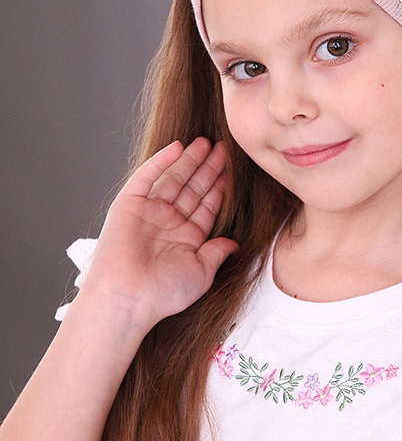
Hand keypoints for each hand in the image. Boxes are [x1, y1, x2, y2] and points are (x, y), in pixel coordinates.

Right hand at [76, 137, 238, 332]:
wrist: (128, 297)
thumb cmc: (164, 293)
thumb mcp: (201, 272)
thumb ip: (217, 252)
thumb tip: (234, 244)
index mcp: (186, 238)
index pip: (207, 206)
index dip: (220, 188)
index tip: (233, 171)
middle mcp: (168, 222)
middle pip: (193, 188)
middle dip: (208, 168)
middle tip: (224, 148)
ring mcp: (149, 212)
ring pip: (174, 179)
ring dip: (190, 160)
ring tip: (206, 142)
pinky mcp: (129, 204)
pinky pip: (148, 177)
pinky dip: (162, 161)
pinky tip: (178, 146)